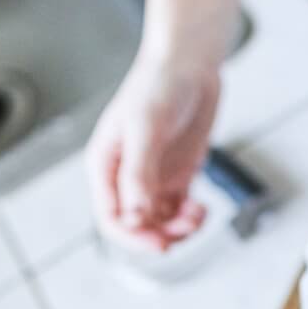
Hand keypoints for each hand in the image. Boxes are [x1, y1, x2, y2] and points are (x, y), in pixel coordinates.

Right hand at [86, 51, 220, 250]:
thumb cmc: (159, 86)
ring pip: (160, 222)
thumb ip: (139, 174)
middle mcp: (127, 176)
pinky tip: (201, 208)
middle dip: (160, 235)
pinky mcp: (177, 174)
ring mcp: (153, 177)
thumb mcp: (146, 129)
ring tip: (197, 214)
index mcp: (106, 166)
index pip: (111, 217)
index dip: (133, 237)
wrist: (189, 64)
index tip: (160, 244)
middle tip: (185, 228)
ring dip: (179, 228)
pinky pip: (179, 210)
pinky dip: (191, 217)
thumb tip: (136, 217)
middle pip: (137, 226)